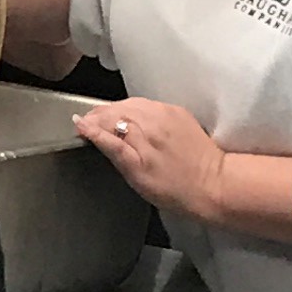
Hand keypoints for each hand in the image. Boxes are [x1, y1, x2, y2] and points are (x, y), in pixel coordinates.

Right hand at [77, 95, 224, 217]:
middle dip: (99, 115)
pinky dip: (134, 110)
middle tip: (89, 127)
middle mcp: (151, 117)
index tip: (78, 128)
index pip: (103, 119)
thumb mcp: (134, 173)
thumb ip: (109, 146)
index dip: (89, 124)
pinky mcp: (177, 111)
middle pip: (116, 108)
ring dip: (116, 111)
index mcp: (139, 132)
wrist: (213, 184)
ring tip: (108, 124)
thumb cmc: (172, 188)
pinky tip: (132, 121)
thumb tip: (85, 126)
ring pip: (130, 103)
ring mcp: (166, 112)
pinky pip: (148, 105)